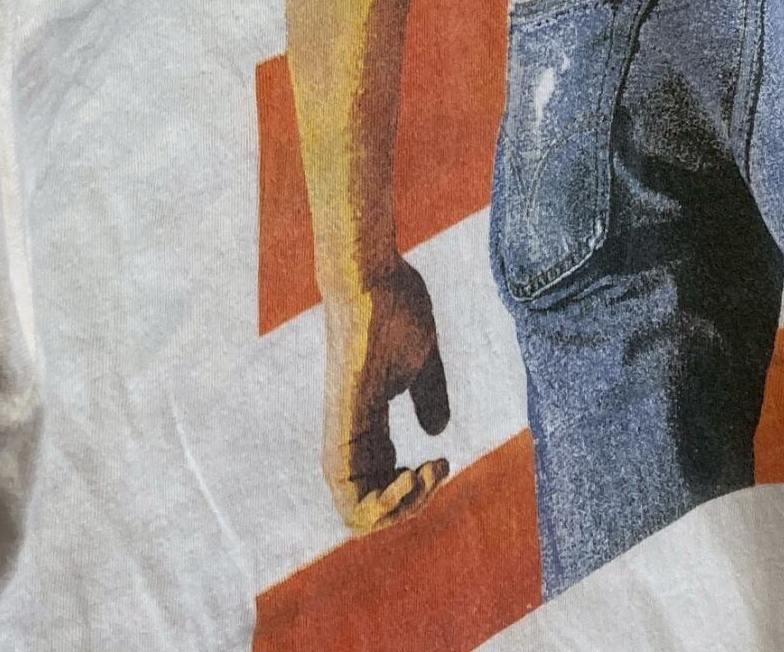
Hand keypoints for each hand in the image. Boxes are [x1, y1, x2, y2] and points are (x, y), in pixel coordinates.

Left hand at [320, 258, 450, 530]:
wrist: (370, 272)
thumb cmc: (395, 305)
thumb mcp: (422, 359)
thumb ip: (429, 394)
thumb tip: (435, 434)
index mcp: (369, 419)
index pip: (379, 480)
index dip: (413, 490)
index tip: (441, 462)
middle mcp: (352, 431)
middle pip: (367, 506)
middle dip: (409, 508)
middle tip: (436, 470)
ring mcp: (344, 427)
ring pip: (353, 508)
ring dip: (399, 510)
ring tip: (427, 473)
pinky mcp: (342, 417)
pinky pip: (342, 482)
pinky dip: (377, 502)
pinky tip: (411, 475)